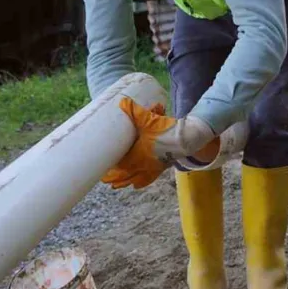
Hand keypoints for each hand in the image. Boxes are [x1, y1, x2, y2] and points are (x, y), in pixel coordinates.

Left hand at [102, 98, 218, 188]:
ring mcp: (152, 168)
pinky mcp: (161, 168)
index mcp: (137, 155)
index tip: (103, 168)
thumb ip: (135, 111)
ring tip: (116, 186)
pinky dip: (141, 182)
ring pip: (135, 179)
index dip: (111, 166)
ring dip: (125, 182)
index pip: (120, 163)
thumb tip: (123, 102)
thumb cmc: (164, 130)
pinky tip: (136, 185)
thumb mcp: (148, 119)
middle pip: (125, 174)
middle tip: (105, 180)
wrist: (185, 139)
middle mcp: (143, 164)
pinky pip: (148, 179)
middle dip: (114, 177)